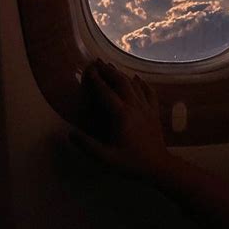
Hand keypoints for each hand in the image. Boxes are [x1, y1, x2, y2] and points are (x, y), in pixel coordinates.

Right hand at [70, 59, 169, 181]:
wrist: (158, 166)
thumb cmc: (131, 163)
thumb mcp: (106, 158)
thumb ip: (87, 145)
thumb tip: (70, 133)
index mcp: (121, 115)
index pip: (105, 92)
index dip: (96, 80)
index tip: (88, 69)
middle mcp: (134, 107)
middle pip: (121, 82)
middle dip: (108, 71)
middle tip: (98, 62)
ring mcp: (146, 108)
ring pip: (134, 85)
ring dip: (122, 74)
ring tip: (112, 67)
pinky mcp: (154, 112)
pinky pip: (149, 92)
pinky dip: (142, 83)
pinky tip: (137, 78)